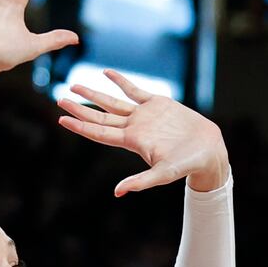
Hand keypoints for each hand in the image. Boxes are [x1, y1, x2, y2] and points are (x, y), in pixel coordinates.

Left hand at [57, 71, 230, 194]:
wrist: (207, 151)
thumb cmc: (186, 165)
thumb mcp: (163, 174)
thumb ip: (141, 181)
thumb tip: (118, 193)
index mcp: (132, 141)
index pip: (99, 132)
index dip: (80, 125)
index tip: (61, 119)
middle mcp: (134, 127)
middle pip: (100, 117)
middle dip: (80, 108)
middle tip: (59, 99)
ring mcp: (144, 115)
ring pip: (113, 102)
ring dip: (94, 94)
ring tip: (75, 85)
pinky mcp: (157, 104)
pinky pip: (134, 89)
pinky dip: (120, 81)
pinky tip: (107, 73)